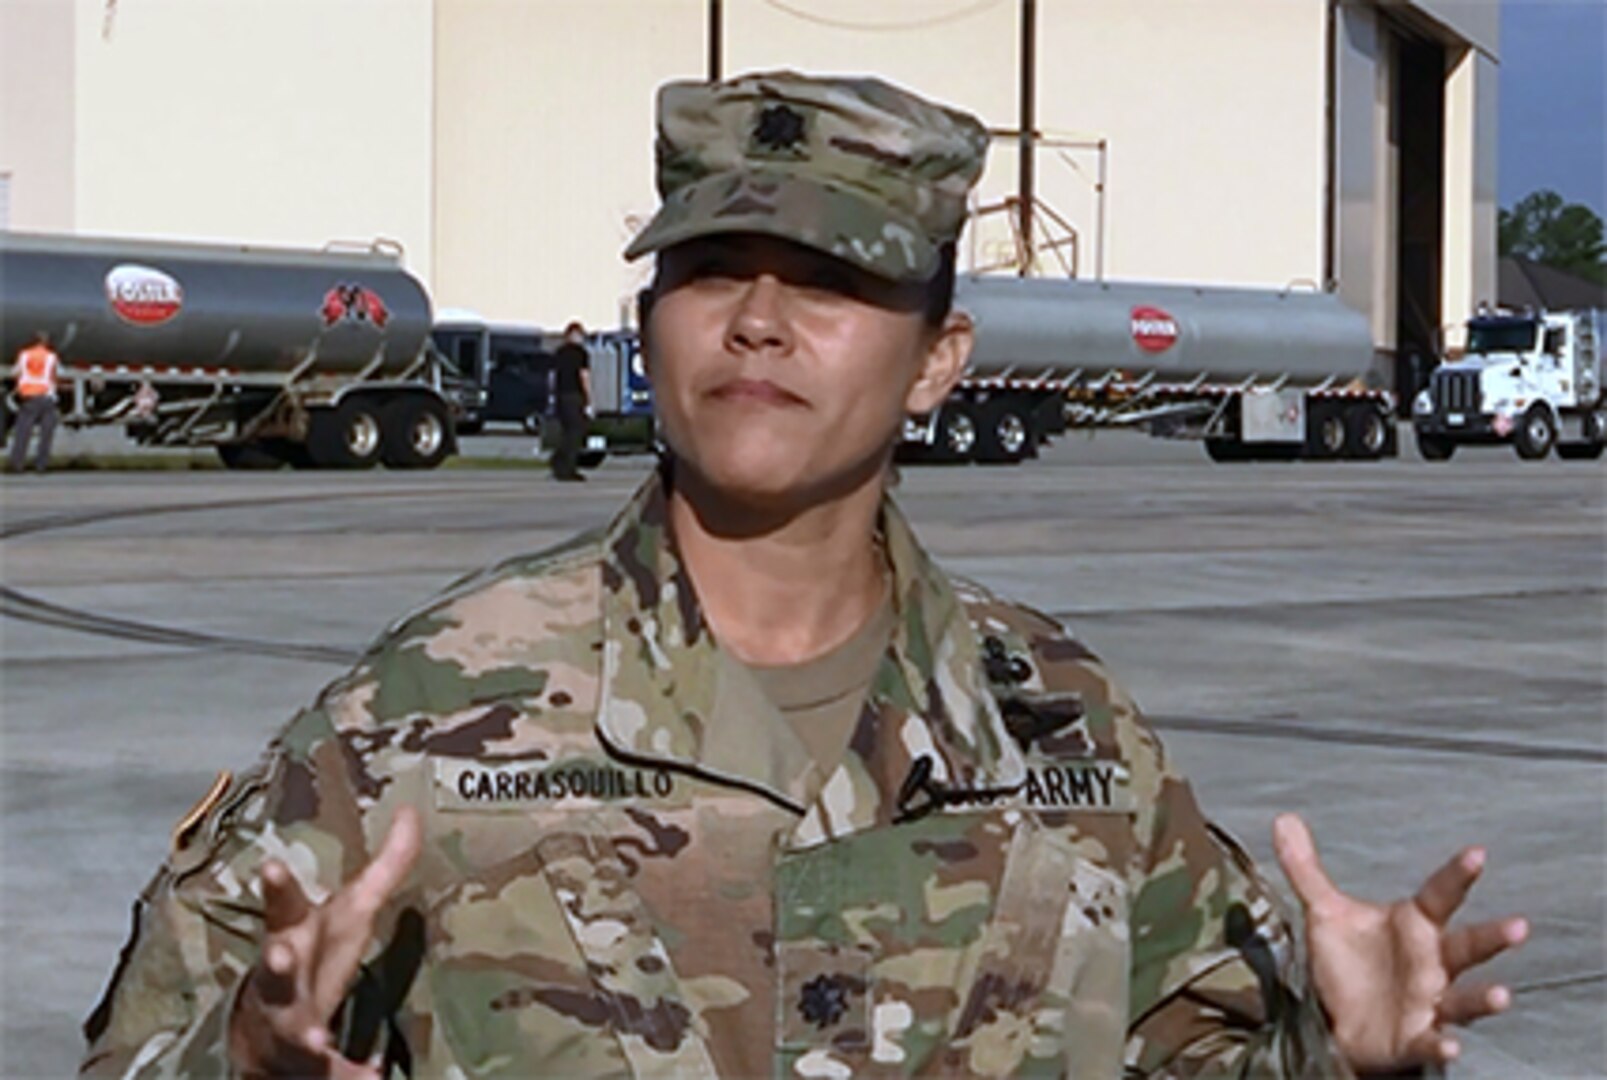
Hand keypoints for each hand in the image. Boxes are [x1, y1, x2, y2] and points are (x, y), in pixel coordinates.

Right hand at [229, 807, 421, 1078]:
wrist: (270, 1028)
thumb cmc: (318, 952)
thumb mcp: (351, 908)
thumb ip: (385, 864)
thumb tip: (411, 810)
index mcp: (294, 935)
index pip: (284, 907)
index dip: (278, 887)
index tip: (273, 865)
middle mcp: (283, 978)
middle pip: (274, 968)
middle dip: (275, 963)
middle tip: (277, 958)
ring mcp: (288, 1020)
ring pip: (291, 1025)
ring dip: (304, 1031)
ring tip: (315, 1038)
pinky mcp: (304, 1060)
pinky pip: (326, 1071)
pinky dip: (347, 1076)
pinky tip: (370, 1079)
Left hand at [1273, 813, 1527, 1072]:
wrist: (1338, 1020)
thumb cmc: (1348, 961)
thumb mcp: (1325, 913)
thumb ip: (1306, 869)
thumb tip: (1283, 818)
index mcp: (1416, 926)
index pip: (1441, 895)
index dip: (1458, 874)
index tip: (1477, 853)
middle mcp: (1432, 963)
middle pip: (1468, 947)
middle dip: (1493, 937)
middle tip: (1519, 926)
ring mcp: (1429, 1002)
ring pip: (1464, 1000)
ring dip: (1483, 999)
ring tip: (1500, 996)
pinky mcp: (1416, 1038)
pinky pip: (1433, 1041)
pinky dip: (1441, 1044)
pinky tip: (1449, 1045)